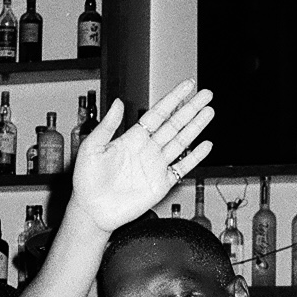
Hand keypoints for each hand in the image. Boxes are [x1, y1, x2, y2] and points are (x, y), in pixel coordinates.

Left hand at [71, 80, 213, 233]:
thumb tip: (118, 102)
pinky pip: (182, 168)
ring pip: (181, 142)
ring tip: (209, 112)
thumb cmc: (87, 180)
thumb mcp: (92, 148)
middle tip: (206, 94)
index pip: (157, 114)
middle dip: (191, 109)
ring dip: (196, 127)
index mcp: (132, 138)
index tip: (186, 86)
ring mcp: (155, 166)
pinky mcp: (161, 184)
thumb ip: (107, 125)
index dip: (173, 99)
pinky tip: (205, 145)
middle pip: (174, 124)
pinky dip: (195, 157)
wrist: (92, 210)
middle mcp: (147, 149)